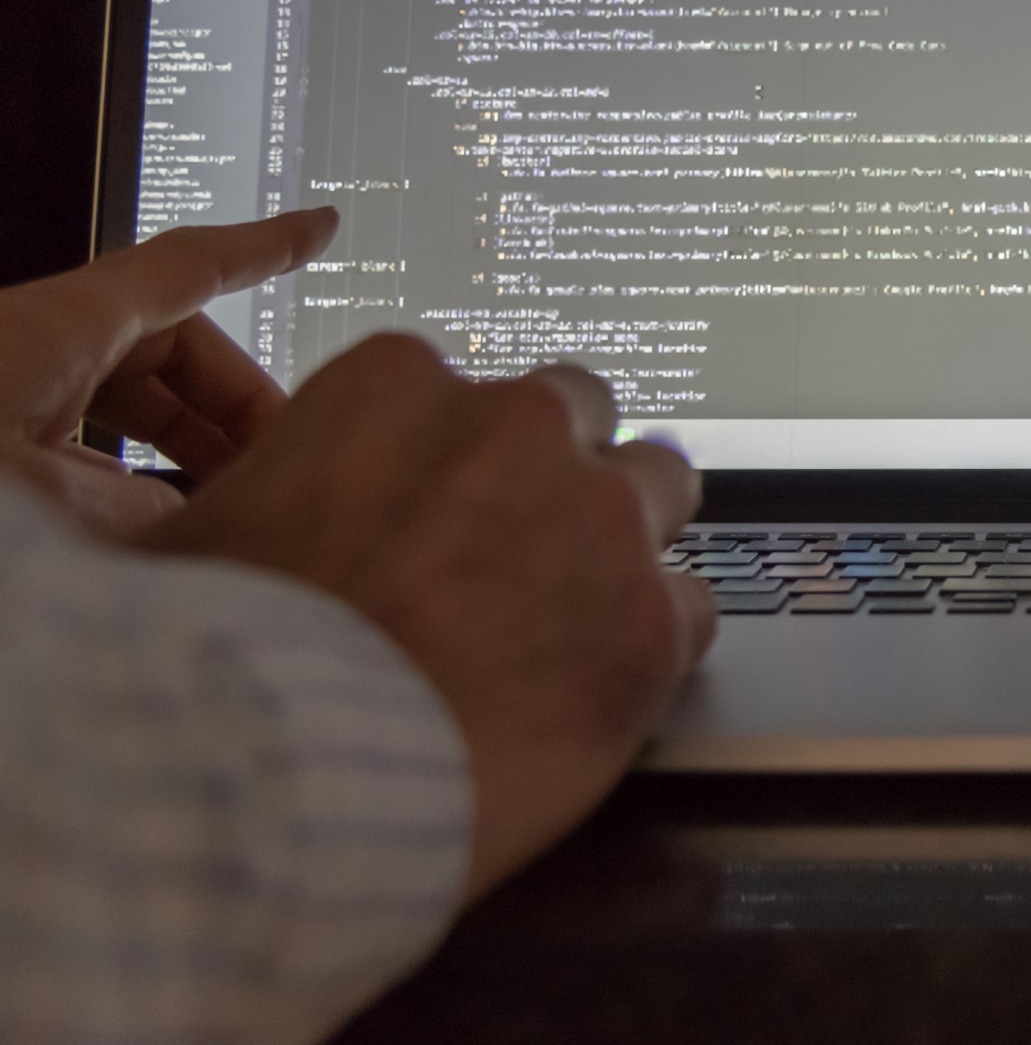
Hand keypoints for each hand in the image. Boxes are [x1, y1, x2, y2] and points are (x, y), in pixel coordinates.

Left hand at [0, 208, 339, 534]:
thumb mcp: (35, 498)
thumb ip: (126, 510)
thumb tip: (181, 522)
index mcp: (53, 329)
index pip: (186, 269)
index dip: (264, 247)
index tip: (322, 226)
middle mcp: (36, 348)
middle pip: (169, 347)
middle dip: (237, 401)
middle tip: (286, 465)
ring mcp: (12, 395)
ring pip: (126, 397)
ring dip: (188, 442)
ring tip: (234, 501)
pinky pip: (77, 440)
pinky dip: (127, 471)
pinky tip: (157, 524)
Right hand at [137, 334, 716, 902]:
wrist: (283, 778)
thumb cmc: (220, 667)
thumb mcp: (202, 536)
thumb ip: (278, 490)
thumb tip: (271, 517)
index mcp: (398, 385)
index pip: (463, 391)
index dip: (459, 458)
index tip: (448, 504)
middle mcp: (517, 427)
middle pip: (581, 417)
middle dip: (560, 474)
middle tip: (525, 552)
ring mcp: (599, 517)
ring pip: (660, 489)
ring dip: (628, 539)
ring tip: (581, 613)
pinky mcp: (654, 618)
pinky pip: (693, 607)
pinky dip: (658, 641)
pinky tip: (607, 685)